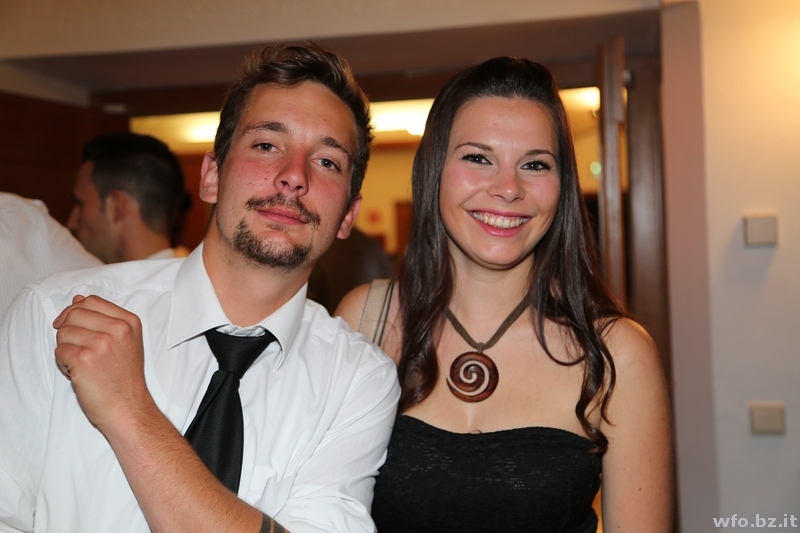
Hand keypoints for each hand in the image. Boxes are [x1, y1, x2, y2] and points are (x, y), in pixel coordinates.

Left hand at [53, 294, 149, 432]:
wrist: (127, 407)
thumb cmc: (124, 378)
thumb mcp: (125, 342)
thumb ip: (103, 319)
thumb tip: (77, 300)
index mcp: (129, 322)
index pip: (91, 301)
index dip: (75, 311)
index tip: (70, 324)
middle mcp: (117, 329)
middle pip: (74, 314)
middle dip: (68, 330)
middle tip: (78, 349)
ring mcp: (101, 343)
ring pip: (63, 332)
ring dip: (65, 348)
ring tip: (80, 363)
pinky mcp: (84, 359)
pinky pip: (59, 351)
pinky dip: (63, 363)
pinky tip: (77, 373)